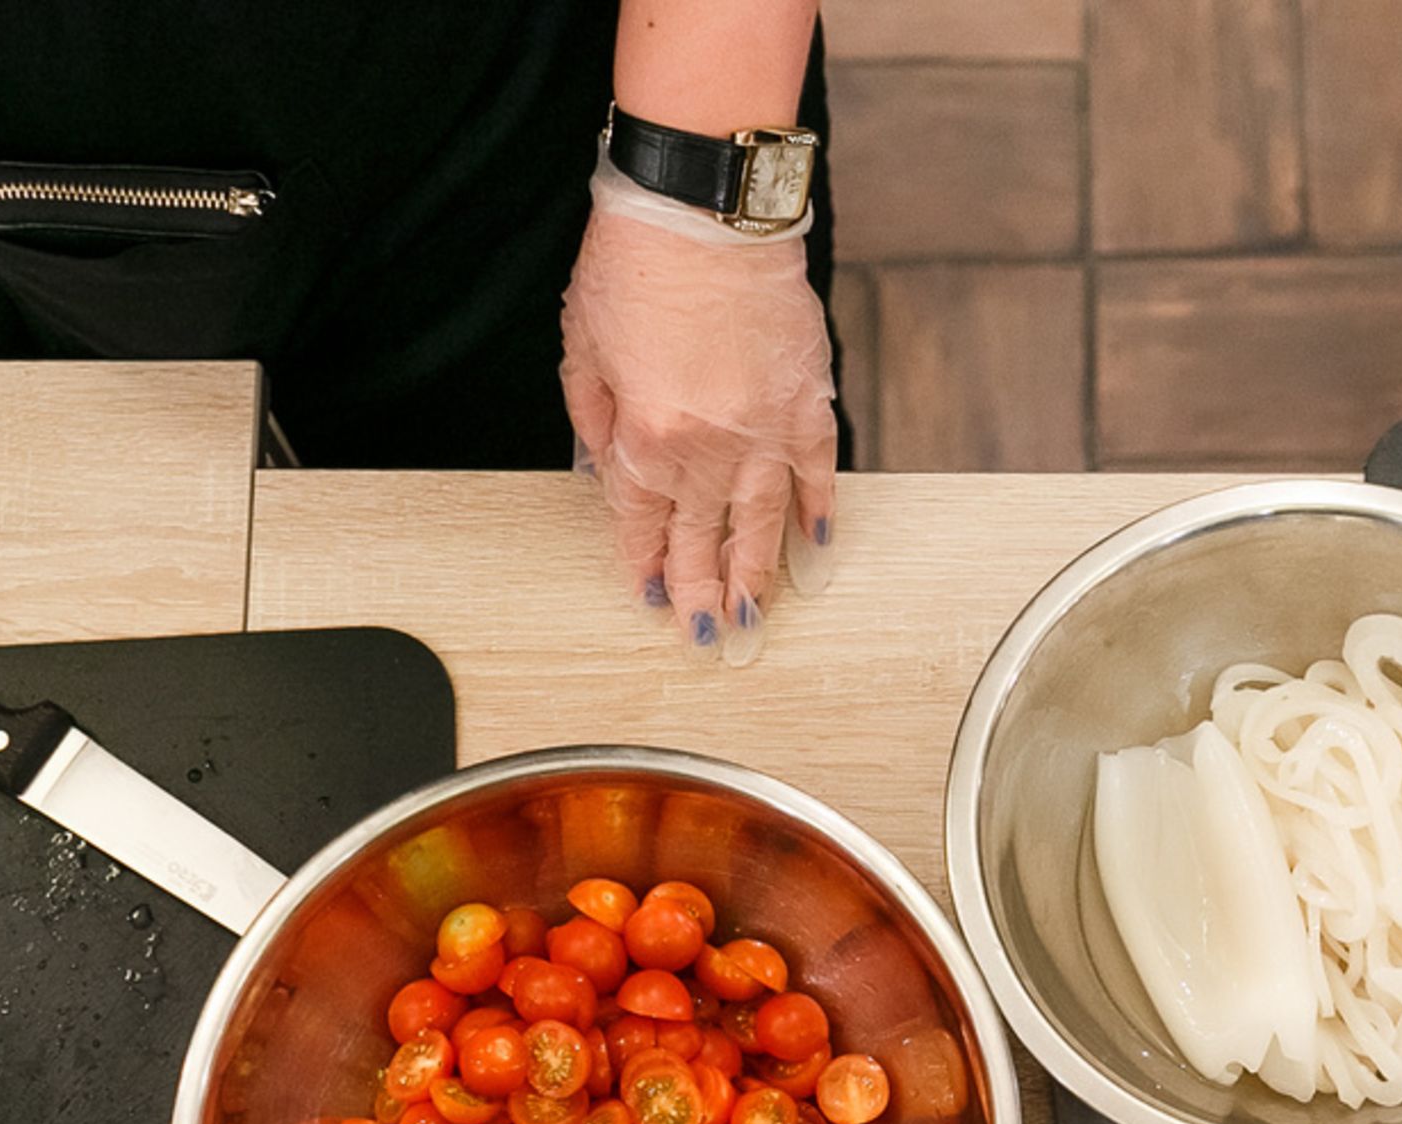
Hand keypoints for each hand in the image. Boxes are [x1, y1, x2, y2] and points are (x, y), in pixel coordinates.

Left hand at [557, 164, 837, 665]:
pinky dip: (817, 511)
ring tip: (755, 616)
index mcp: (648, 438)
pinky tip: (814, 547)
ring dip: (758, 575)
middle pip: (703, 536)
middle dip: (700, 592)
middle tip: (707, 636)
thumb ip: (595, 421)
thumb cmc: (638, 264)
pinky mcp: (807, 399)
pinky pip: (817, 471)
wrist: (704, 209)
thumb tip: (607, 473)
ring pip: (763, 522)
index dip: (645, 563)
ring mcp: (765, 428)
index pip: (644, 521)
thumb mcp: (584, 348)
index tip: (649, 597)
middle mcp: (710, 447)